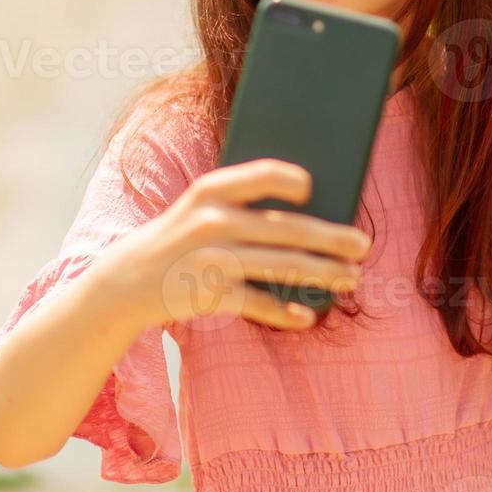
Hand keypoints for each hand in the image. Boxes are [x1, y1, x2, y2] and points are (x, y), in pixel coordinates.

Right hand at [104, 159, 370, 330]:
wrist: (127, 279)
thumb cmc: (181, 237)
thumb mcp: (201, 209)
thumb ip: (244, 204)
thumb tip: (310, 211)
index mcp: (212, 189)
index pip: (264, 175)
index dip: (295, 180)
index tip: (317, 188)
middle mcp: (213, 220)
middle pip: (287, 228)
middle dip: (332, 238)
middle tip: (363, 245)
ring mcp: (212, 258)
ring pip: (282, 266)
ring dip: (323, 273)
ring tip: (352, 279)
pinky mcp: (210, 293)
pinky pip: (258, 302)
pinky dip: (285, 312)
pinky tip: (308, 317)